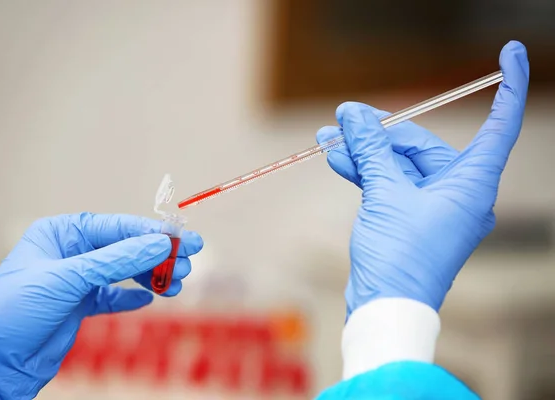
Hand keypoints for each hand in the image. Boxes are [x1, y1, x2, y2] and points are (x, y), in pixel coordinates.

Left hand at [0, 213, 202, 399]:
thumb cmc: (10, 310)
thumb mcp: (67, 278)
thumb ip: (116, 260)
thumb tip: (156, 244)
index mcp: (61, 233)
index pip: (116, 227)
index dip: (152, 233)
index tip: (181, 240)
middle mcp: (70, 253)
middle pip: (124, 248)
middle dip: (156, 255)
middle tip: (187, 262)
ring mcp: (75, 281)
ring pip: (123, 272)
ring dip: (150, 277)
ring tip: (175, 283)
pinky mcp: (78, 307)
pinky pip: (113, 297)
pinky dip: (132, 296)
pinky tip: (149, 297)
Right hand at [316, 41, 528, 315]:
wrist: (385, 307)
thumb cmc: (399, 255)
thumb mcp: (384, 193)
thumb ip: (371, 149)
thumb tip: (352, 114)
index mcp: (472, 184)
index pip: (500, 126)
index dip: (508, 88)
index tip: (511, 54)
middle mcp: (458, 193)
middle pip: (423, 145)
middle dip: (381, 132)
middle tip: (344, 117)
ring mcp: (431, 207)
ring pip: (399, 165)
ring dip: (364, 151)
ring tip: (328, 137)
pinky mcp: (407, 218)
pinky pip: (388, 184)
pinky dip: (364, 171)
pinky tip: (337, 158)